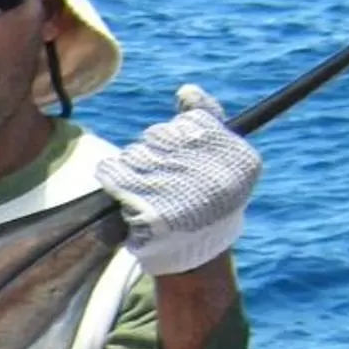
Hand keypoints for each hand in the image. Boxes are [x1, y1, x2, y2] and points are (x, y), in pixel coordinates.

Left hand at [93, 84, 261, 276]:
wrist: (194, 257)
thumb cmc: (206, 203)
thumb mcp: (220, 162)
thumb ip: (208, 121)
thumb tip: (186, 91)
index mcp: (237, 159)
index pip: (191, 122)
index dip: (177, 137)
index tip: (177, 155)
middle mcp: (213, 175)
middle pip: (159, 135)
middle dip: (153, 150)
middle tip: (159, 173)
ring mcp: (181, 193)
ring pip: (135, 152)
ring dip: (132, 165)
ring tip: (144, 185)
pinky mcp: (150, 211)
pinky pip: (115, 173)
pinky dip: (111, 175)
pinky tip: (118, 184)